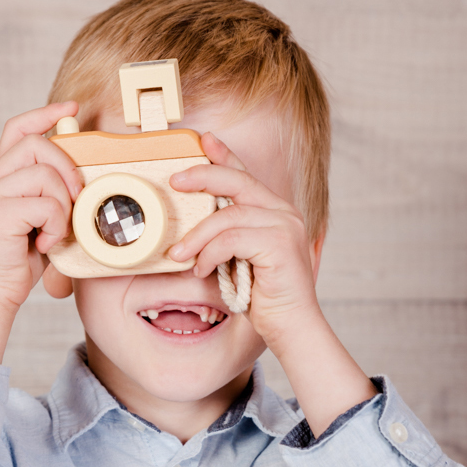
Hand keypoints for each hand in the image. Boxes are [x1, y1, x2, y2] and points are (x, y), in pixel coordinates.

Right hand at [0, 102, 80, 360]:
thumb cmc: (19, 261)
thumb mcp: (40, 220)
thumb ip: (52, 195)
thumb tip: (84, 177)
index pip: (17, 129)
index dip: (45, 114)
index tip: (72, 108)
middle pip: (36, 145)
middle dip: (67, 168)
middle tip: (75, 199)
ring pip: (44, 174)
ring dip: (63, 205)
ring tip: (56, 231)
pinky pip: (45, 203)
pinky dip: (56, 225)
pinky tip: (47, 244)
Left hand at [166, 132, 321, 352]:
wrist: (291, 327)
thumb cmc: (263, 297)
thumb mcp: (239, 258)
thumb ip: (226, 236)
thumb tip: (190, 225)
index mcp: (276, 212)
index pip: (246, 175)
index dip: (225, 155)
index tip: (204, 140)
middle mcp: (284, 213)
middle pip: (238, 181)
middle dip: (203, 177)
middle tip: (175, 181)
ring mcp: (285, 226)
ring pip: (228, 215)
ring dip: (197, 235)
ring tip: (179, 255)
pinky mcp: (280, 244)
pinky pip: (232, 239)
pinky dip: (210, 254)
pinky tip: (201, 270)